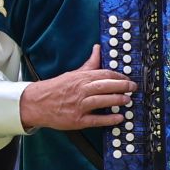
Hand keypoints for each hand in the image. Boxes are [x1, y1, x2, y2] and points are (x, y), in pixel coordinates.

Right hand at [17, 45, 135, 130]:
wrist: (36, 103)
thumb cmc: (56, 88)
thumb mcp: (73, 74)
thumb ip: (89, 64)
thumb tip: (98, 48)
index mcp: (81, 78)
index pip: (104, 74)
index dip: (118, 76)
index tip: (127, 79)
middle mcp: (80, 91)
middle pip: (105, 86)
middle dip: (122, 86)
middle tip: (133, 87)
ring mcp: (79, 106)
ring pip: (101, 101)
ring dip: (117, 100)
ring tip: (127, 100)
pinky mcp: (77, 120)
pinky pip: (96, 120)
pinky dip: (109, 119)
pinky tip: (119, 118)